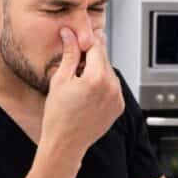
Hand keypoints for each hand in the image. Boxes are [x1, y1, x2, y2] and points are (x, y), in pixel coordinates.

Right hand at [39, 27, 125, 157]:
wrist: (66, 144)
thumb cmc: (58, 115)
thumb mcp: (60, 80)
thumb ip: (70, 54)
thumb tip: (70, 33)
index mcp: (97, 77)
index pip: (96, 46)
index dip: (85, 40)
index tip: (77, 37)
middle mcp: (112, 86)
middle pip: (104, 58)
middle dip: (90, 56)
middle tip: (74, 62)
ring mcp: (118, 97)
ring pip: (108, 72)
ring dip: (96, 70)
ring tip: (78, 82)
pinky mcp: (119, 106)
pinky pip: (112, 86)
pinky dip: (102, 84)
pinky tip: (87, 93)